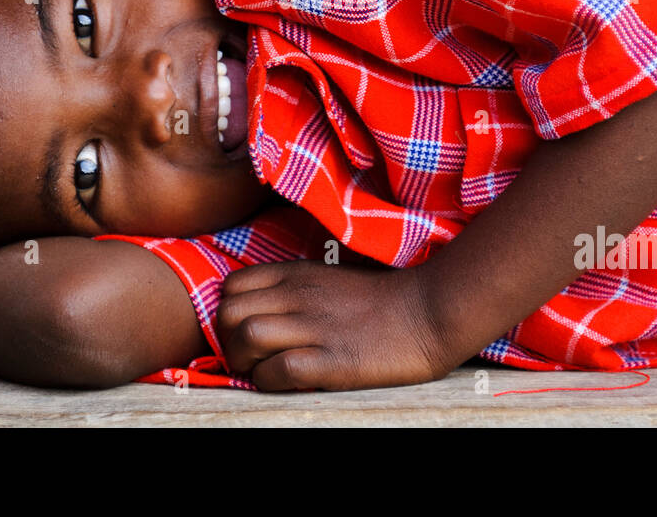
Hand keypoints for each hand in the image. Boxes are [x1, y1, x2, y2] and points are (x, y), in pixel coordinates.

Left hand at [216, 260, 452, 390]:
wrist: (428, 310)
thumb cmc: (379, 299)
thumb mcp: (328, 277)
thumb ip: (291, 288)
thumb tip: (259, 310)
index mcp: (296, 273)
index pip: (231, 286)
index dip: (227, 312)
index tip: (242, 330)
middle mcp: (298, 296)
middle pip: (228, 314)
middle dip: (227, 342)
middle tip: (248, 357)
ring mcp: (314, 327)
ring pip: (246, 339)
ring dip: (244, 363)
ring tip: (262, 371)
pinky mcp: (332, 361)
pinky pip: (277, 371)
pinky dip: (270, 382)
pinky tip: (285, 383)